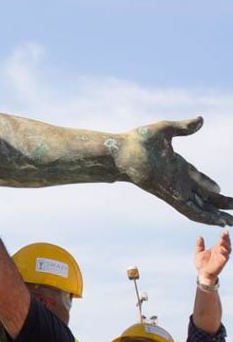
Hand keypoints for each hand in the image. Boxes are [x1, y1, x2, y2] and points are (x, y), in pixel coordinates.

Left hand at [115, 117, 232, 225]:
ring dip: (215, 215)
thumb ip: (183, 127)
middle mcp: (177, 181)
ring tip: (230, 222)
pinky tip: (216, 222)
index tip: (222, 191)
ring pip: (199, 207)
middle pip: (203, 196)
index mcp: (177, 167)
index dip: (210, 186)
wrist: (120, 152)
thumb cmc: (136, 140)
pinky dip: (204, 216)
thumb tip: (201, 119)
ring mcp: (174, 189)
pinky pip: (190, 210)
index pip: (199, 179)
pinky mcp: (170, 196)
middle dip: (218, 203)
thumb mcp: (165, 130)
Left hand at [196, 231, 230, 285]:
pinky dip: (225, 251)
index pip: (221, 240)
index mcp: (216, 248)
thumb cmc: (201, 264)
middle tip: (225, 232)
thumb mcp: (198, 253)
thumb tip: (200, 236)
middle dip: (226, 238)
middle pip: (226, 243)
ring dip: (226, 243)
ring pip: (227, 248)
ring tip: (224, 238)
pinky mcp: (222, 261)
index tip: (224, 230)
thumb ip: (199, 245)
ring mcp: (222, 256)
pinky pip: (226, 255)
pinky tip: (222, 248)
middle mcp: (220, 251)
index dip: (223, 236)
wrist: (202, 273)